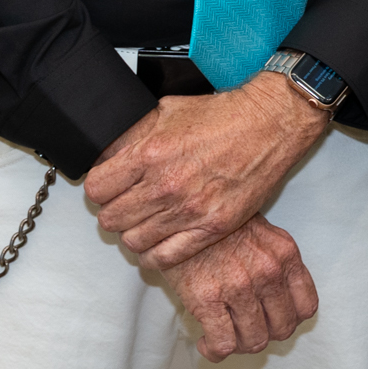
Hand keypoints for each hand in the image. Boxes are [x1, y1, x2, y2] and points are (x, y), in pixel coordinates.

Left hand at [85, 72, 332, 267]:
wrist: (270, 124)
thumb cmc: (224, 115)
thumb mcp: (169, 111)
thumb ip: (137, 135)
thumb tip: (110, 152)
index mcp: (150, 154)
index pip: (97, 189)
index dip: (100, 188)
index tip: (109, 187)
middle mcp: (166, 185)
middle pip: (111, 219)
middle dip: (115, 211)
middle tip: (127, 205)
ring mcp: (190, 210)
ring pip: (134, 241)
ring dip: (135, 232)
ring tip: (145, 222)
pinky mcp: (212, 227)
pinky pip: (165, 257)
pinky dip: (154, 255)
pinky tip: (158, 243)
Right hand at [160, 216, 318, 361]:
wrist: (183, 214)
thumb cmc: (222, 226)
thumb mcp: (265, 236)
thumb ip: (279, 265)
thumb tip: (282, 300)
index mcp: (286, 255)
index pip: (306, 306)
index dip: (291, 320)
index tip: (274, 320)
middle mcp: (268, 272)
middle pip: (282, 329)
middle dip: (266, 334)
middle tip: (247, 329)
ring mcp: (239, 287)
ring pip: (255, 342)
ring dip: (240, 346)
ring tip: (226, 335)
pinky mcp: (207, 300)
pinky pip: (223, 345)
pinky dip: (214, 351)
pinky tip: (205, 341)